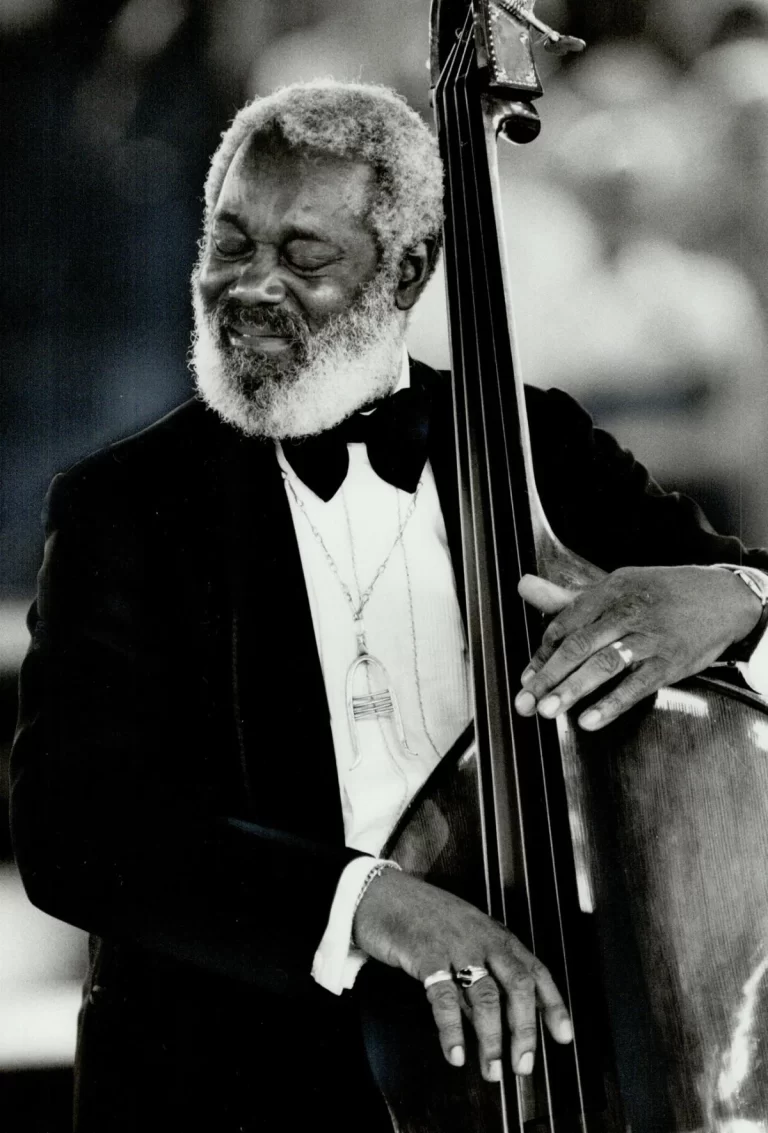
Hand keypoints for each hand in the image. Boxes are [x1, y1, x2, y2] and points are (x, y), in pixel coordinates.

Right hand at [352, 867, 571, 1080]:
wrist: (380, 892)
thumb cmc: (423, 917)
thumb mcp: (462, 939)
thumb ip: (479, 976)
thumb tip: (495, 1022)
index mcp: (495, 935)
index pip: (535, 970)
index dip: (552, 1004)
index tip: (564, 1036)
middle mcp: (482, 939)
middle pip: (517, 985)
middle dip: (525, 1029)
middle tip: (523, 1065)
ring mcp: (455, 946)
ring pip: (485, 996)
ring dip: (491, 1039)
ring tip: (492, 1070)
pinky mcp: (426, 955)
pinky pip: (444, 998)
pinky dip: (452, 1030)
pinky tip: (456, 1053)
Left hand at [514, 565, 762, 730]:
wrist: (723, 598)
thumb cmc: (661, 595)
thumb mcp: (616, 587)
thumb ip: (567, 597)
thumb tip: (522, 586)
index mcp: (609, 590)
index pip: (565, 624)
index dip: (542, 655)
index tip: (525, 678)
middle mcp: (627, 611)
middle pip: (578, 645)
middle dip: (547, 676)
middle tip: (524, 702)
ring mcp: (650, 638)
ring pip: (603, 665)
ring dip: (572, 690)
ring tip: (547, 711)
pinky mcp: (670, 662)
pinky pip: (636, 686)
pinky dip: (611, 704)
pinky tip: (588, 720)